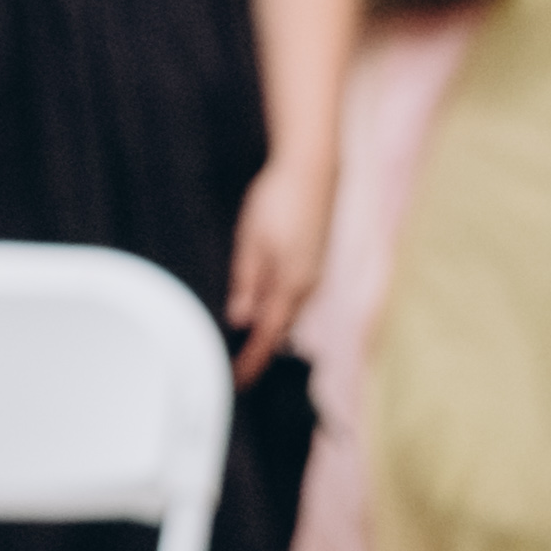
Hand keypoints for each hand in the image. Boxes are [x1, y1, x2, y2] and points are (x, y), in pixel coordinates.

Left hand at [225, 161, 331, 371]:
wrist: (311, 170)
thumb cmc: (277, 201)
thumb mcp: (251, 243)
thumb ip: (247, 283)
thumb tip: (242, 319)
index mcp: (291, 284)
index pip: (268, 334)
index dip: (252, 360)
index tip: (236, 381)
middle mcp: (308, 285)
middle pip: (281, 329)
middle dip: (261, 351)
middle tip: (237, 369)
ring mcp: (314, 273)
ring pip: (288, 312)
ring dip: (270, 331)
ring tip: (247, 347)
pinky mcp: (313, 260)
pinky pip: (294, 296)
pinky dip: (278, 310)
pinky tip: (266, 310)